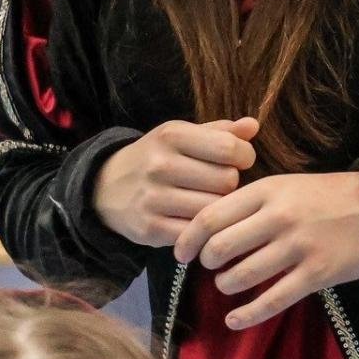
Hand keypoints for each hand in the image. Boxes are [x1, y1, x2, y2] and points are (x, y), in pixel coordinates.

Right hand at [93, 117, 258, 247]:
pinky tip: (195, 219)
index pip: (229, 148)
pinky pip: (196, 232)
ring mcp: (153, 198)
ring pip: (214, 208)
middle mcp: (160, 165)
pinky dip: (201, 228)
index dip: (244, 156)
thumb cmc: (157, 156)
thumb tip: (253, 126)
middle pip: (227, 181)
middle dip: (229, 183)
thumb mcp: (182, 135)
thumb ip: (220, 131)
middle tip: (217, 183)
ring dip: (218, 207)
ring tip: (207, 200)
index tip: (239, 161)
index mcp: (172, 135)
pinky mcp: (150, 228)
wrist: (105, 187)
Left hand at [173, 171, 358, 331]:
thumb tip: (206, 228)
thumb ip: (248, 202)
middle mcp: (279, 218)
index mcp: (267, 191)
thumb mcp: (284, 185)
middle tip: (211, 267)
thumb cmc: (324, 196)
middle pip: (221, 248)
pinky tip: (234, 320)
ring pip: (243, 276)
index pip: (211, 217)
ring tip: (228, 284)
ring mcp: (298, 247)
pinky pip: (272, 301)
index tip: (181, 253)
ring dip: (226, 286)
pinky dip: (247, 315)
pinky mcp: (315, 274)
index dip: (188, 239)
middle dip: (208, 263)